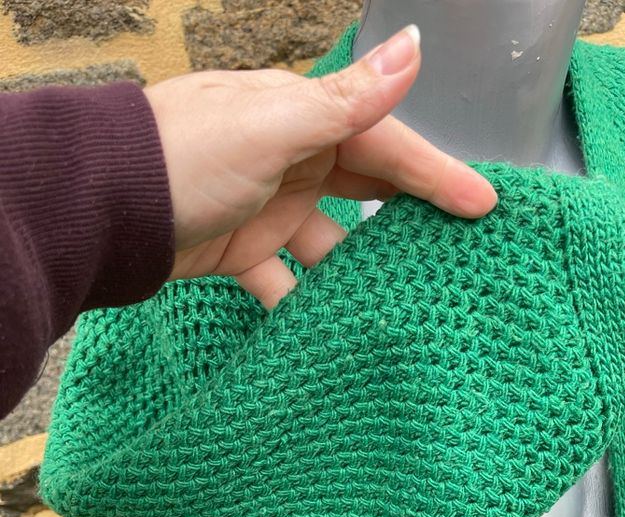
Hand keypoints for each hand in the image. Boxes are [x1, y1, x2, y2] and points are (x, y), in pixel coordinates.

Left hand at [145, 24, 497, 308]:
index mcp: (304, 118)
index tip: (482, 204)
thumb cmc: (187, 156)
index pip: (386, 142)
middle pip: (365, 188)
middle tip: (454, 255)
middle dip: (407, 219)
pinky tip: (330, 329)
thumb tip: (416, 44)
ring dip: (357, 271)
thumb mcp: (272, 127)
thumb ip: (346, 100)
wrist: (106, 210)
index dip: (435, 172)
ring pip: (331, 242)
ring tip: (399, 303)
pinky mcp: (243, 250)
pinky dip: (304, 303)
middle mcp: (292, 157)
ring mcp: (268, 206)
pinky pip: (286, 280)